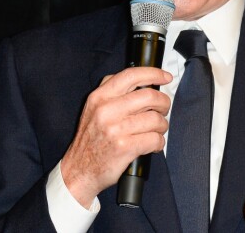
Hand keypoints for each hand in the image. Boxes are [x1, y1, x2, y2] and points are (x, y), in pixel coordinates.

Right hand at [60, 67, 171, 207]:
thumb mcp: (93, 107)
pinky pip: (154, 139)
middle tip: (164, 108)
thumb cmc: (90, 139)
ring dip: (162, 125)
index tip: (165, 77)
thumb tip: (141, 80)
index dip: (153, 73)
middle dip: (163, 102)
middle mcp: (106, 110)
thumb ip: (111, 90)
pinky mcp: (124, 148)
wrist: (79, 170)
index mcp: (100, 97)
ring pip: (155, 119)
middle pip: (149, 96)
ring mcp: (115, 129)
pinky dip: (159, 142)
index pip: (131, 76)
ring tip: (157, 129)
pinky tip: (154, 144)